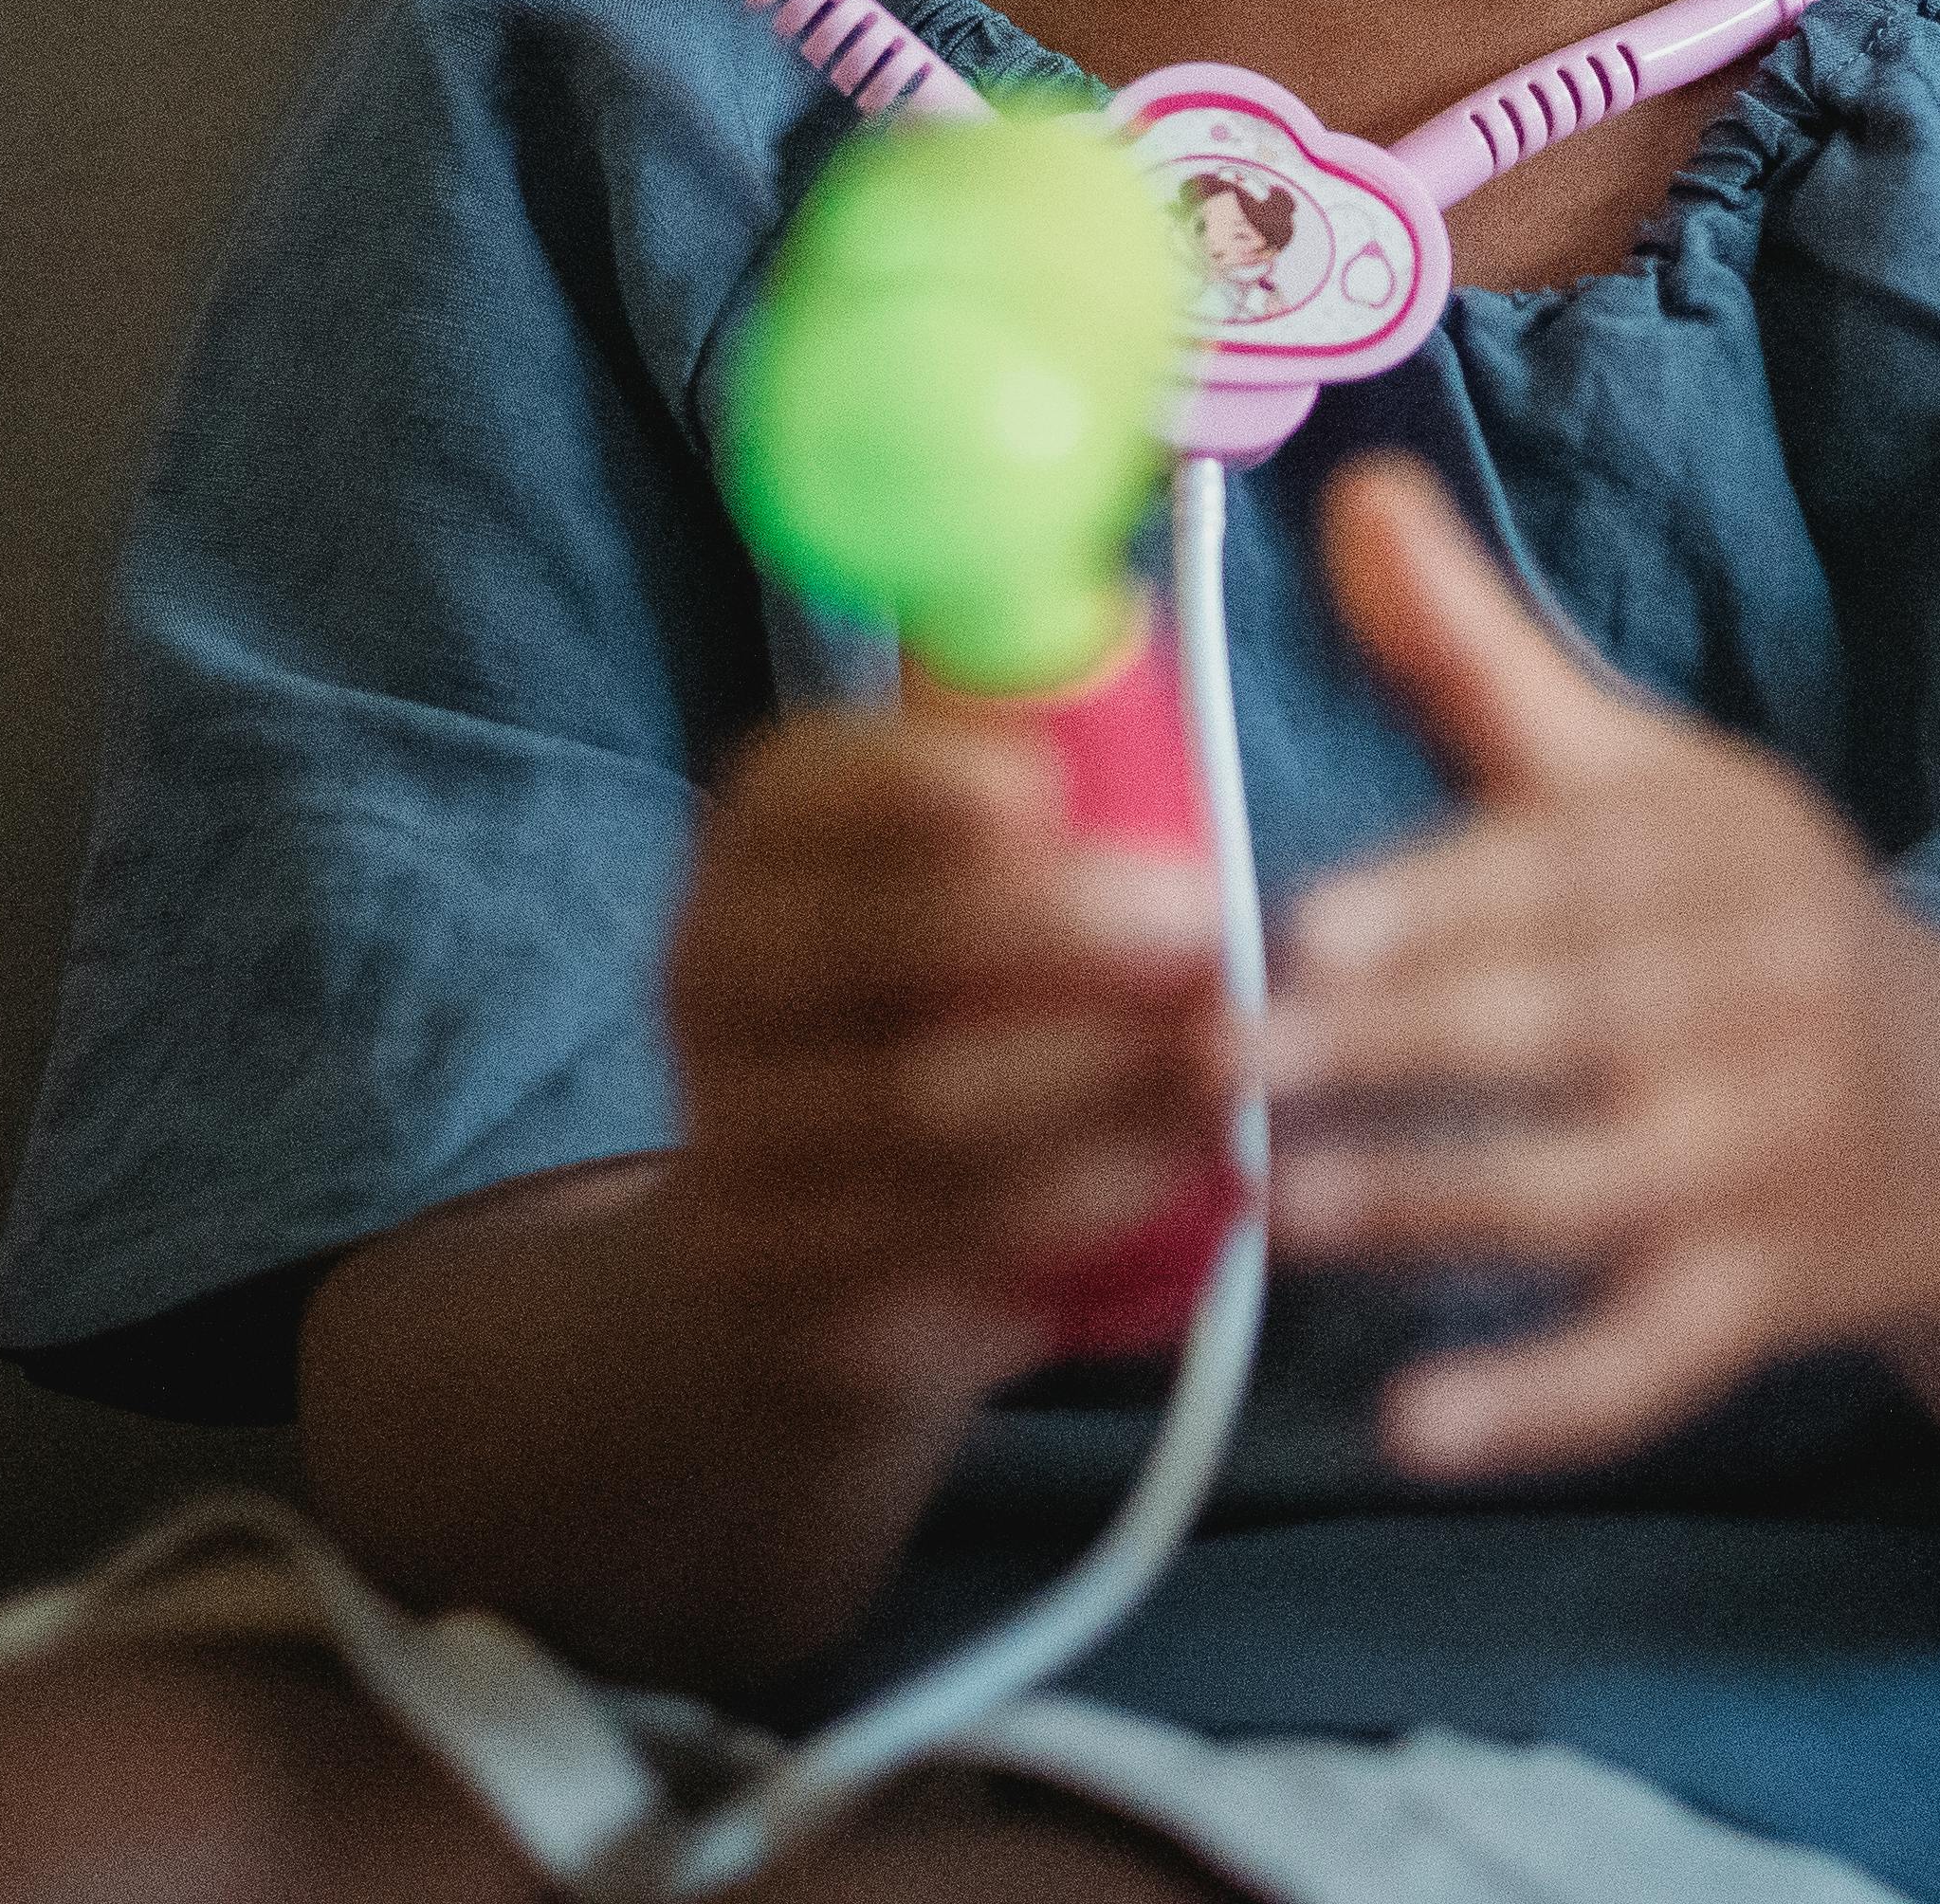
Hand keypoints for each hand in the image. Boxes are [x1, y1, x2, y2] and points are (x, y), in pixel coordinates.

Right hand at [654, 694, 1232, 1404]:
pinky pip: (939, 1254)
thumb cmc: (917, 1006)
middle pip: (884, 948)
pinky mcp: (778, 1285)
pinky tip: (1177, 1193)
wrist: (781, 1245)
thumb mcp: (929, 877)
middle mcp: (710, 976)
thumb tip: (1140, 654)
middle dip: (1064, 936)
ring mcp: (731, 1138)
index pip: (815, 789)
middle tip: (1215, 940)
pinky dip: (1075, 1225)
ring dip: (1102, 1098)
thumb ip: (1015, 786)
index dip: (927, 782)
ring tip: (1229, 1078)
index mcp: (753, 847)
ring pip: (926, 1120)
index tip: (1053, 791)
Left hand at [1257, 457, 1939, 1479]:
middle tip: (1214, 1070)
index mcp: (1706, 852)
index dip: (1434, 900)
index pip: (1563, 872)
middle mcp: (1751, 995)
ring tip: (1284, 1210)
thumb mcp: (1644, 774)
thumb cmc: (1750, 922)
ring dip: (1438, 1202)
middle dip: (1389, 1049)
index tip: (1299, 925)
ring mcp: (1763, 1155)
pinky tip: (1414, 1430)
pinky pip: (1650, 1359)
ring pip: (1591, 1187)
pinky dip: (1542, 1401)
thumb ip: (1479, 654)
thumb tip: (1347, 483)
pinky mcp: (1762, 1298)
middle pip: (1563, 1024)